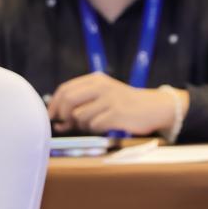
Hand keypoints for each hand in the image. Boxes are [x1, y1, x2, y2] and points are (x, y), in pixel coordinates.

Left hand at [48, 73, 177, 135]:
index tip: (52, 117)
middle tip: (67, 124)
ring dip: (83, 125)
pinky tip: (107, 125)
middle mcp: (103, 86)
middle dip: (63, 115)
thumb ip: (80, 104)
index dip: (54, 105)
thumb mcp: (103, 96)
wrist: (154, 107)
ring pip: (80, 116)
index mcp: (97, 79)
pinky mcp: (117, 113)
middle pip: (68, 100)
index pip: (65, 89)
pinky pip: (94, 125)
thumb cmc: (124, 104)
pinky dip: (97, 129)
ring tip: (96, 123)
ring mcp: (110, 99)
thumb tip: (57, 123)